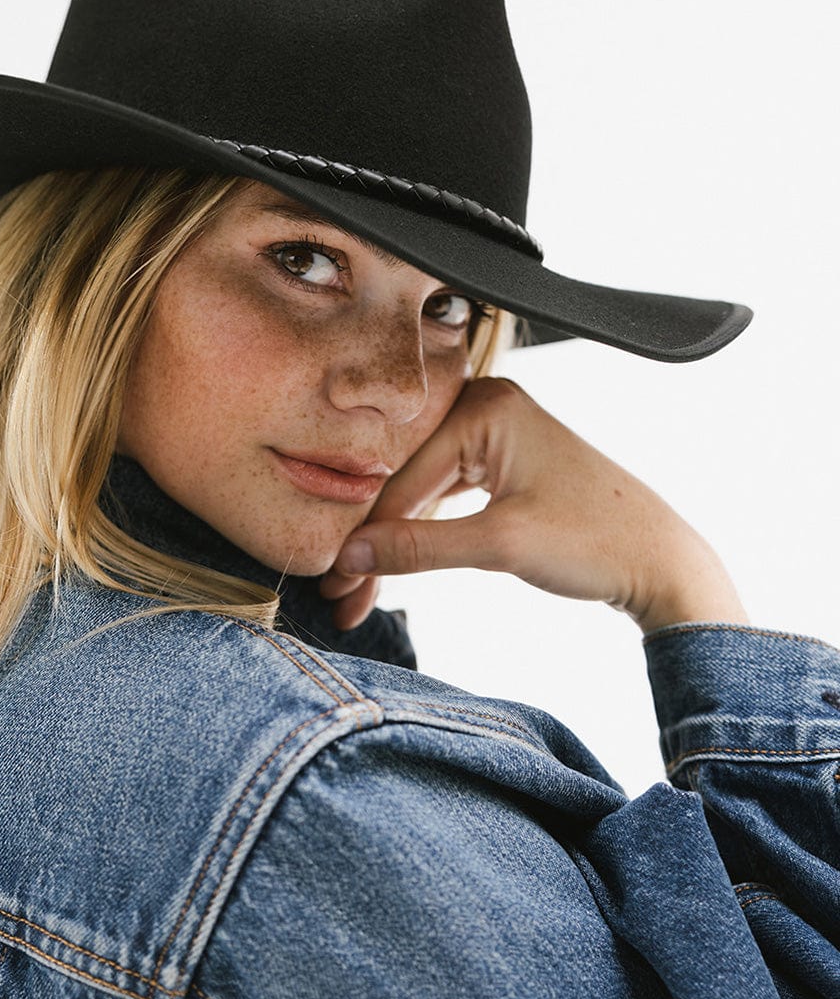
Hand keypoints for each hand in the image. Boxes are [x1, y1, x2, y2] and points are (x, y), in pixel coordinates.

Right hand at [319, 377, 749, 633]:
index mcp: (488, 406)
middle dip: (376, 541)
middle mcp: (488, 407)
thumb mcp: (501, 545)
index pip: (405, 474)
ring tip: (361, 590)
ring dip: (396, 543)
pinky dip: (425, 533)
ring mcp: (497, 434)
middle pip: (409, 480)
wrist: (661, 561)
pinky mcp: (504, 462)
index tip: (338, 581)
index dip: (368, 534)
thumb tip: (354, 555)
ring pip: (424, 492)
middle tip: (343, 592)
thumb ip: (421, 547)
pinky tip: (394, 565)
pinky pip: (447, 495)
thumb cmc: (597, 540)